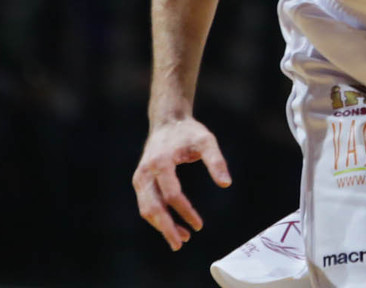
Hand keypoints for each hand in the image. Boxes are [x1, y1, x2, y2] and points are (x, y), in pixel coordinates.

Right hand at [132, 116, 230, 249]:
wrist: (167, 121)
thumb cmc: (189, 132)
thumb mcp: (206, 141)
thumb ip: (216, 161)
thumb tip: (226, 184)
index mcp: (161, 161)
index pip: (172, 194)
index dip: (185, 211)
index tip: (199, 225)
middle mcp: (146, 171)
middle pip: (152, 207)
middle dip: (166, 228)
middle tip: (181, 244)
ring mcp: (140, 177)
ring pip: (146, 208)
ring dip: (161, 226)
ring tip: (180, 239)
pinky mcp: (140, 181)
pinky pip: (146, 204)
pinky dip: (157, 218)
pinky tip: (172, 225)